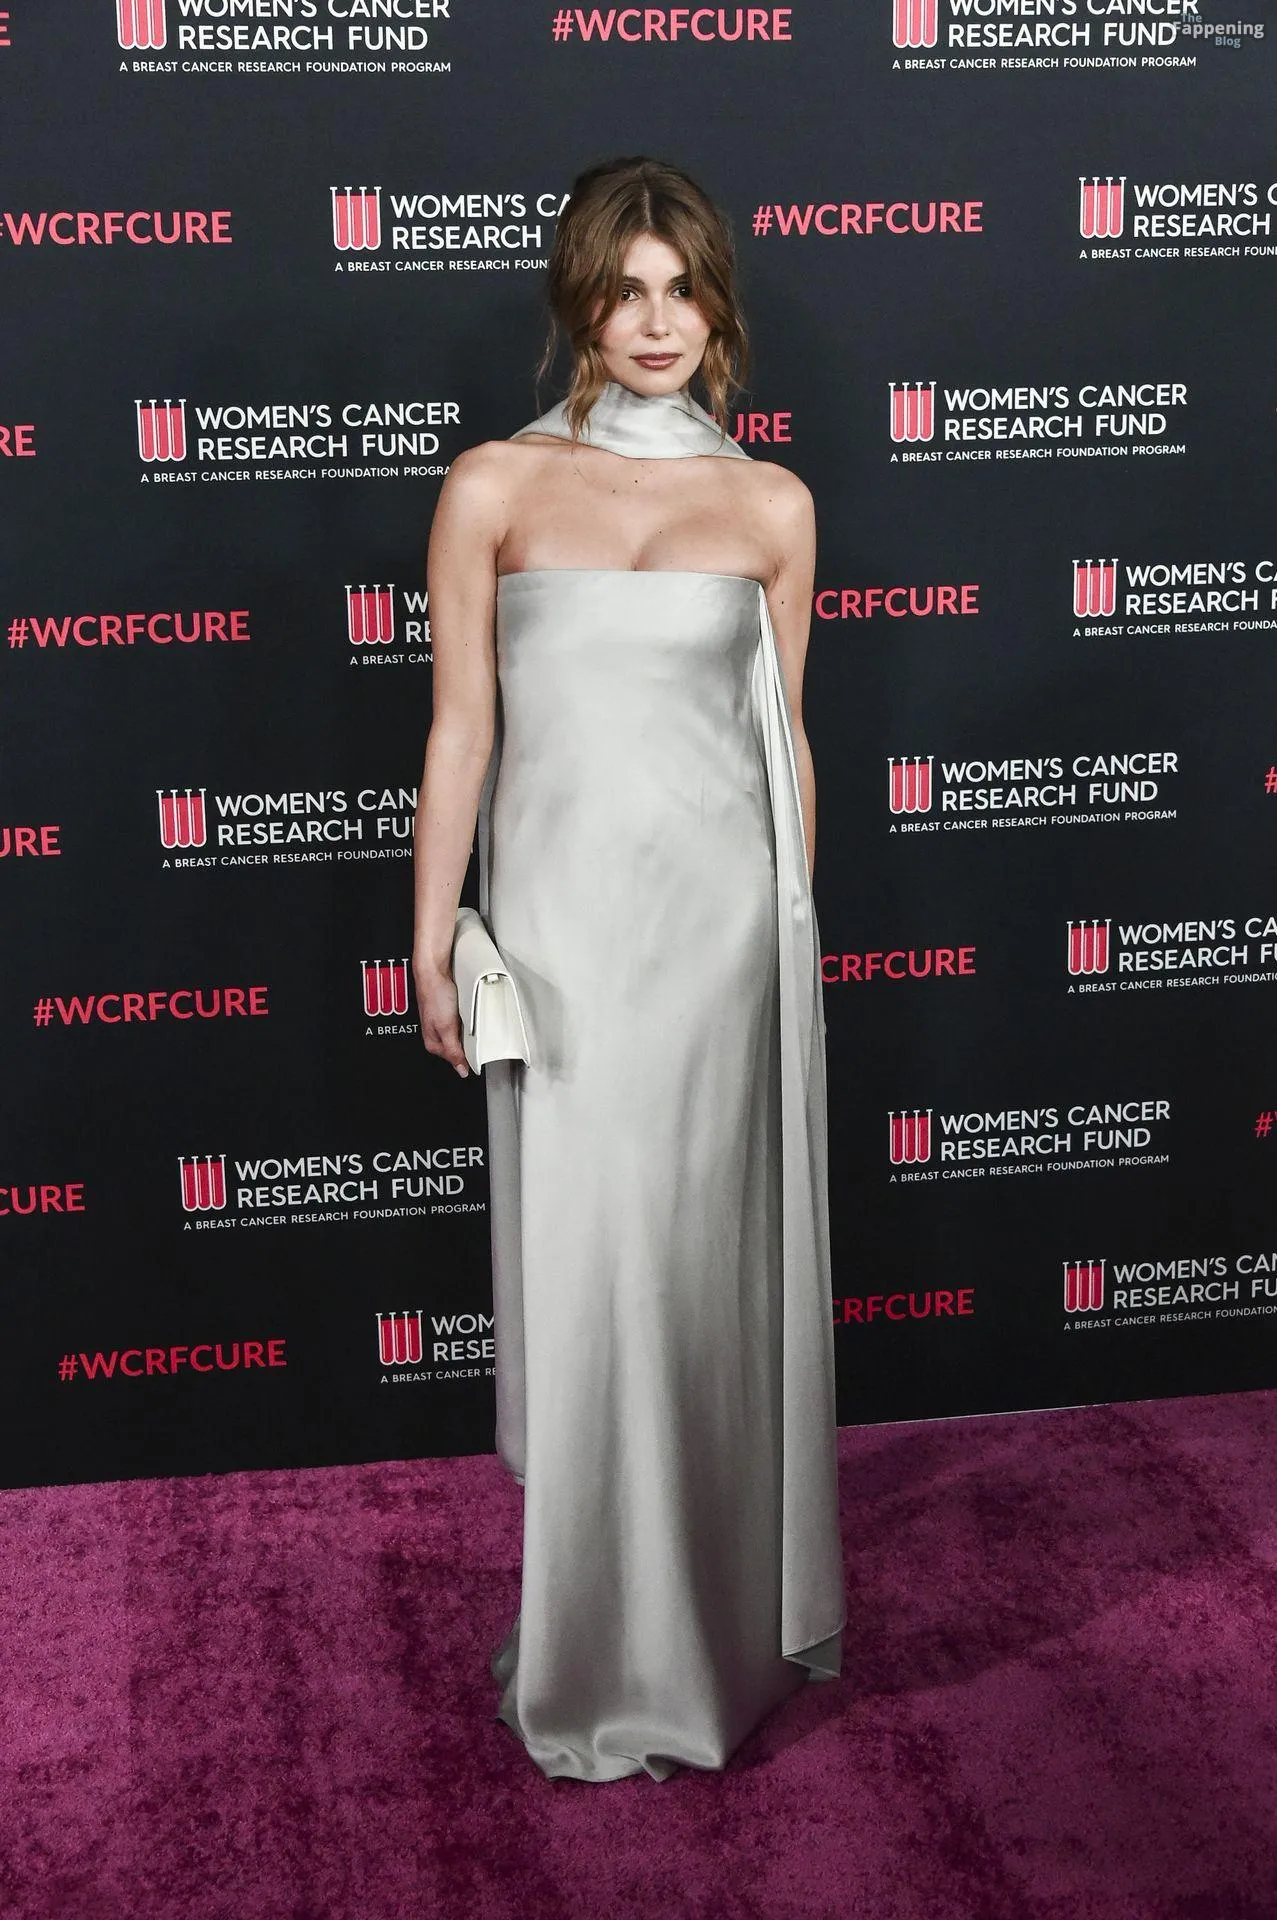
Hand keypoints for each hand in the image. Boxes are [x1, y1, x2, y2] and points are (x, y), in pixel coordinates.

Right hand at [414, 961, 469, 1076]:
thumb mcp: (446, 1028)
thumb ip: (453, 1050)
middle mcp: (436, 1033)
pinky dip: (469, 1020)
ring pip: (461, 1034)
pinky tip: (472, 1015)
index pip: (454, 1059)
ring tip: (475, 1023)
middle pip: (458, 1047)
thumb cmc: (435, 994)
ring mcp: (443, 1021)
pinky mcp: (449, 1010)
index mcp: (433, 1042)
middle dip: (469, 1043)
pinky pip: (462, 1021)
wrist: (434, 970)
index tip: (480, 1053)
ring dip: (470, 1031)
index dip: (468, 1057)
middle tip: (480, 1037)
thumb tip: (461, 1071)